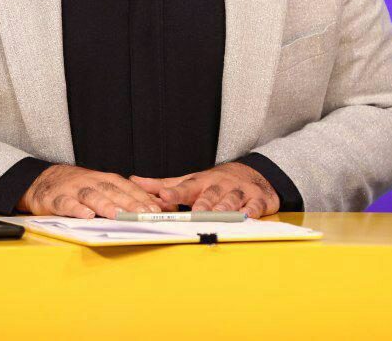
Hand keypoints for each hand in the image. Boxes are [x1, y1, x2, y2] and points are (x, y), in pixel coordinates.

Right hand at [18, 164, 164, 218]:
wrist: (43, 181)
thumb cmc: (78, 187)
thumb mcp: (101, 187)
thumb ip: (123, 196)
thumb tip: (152, 207)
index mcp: (104, 180)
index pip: (126, 187)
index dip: (141, 197)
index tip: (155, 209)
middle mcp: (91, 182)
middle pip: (113, 191)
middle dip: (129, 202)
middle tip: (143, 213)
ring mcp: (73, 190)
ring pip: (92, 196)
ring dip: (105, 205)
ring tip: (117, 215)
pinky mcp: (56, 199)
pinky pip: (67, 204)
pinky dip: (77, 209)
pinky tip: (86, 216)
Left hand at [129, 162, 279, 218]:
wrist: (251, 175)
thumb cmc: (214, 183)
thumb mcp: (189, 181)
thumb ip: (163, 184)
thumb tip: (134, 180)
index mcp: (201, 182)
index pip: (186, 187)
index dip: (175, 193)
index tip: (164, 197)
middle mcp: (220, 186)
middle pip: (209, 195)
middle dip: (202, 204)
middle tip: (194, 213)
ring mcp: (239, 192)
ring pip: (231, 200)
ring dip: (224, 208)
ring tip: (218, 215)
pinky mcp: (257, 200)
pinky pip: (255, 205)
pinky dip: (251, 211)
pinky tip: (246, 216)